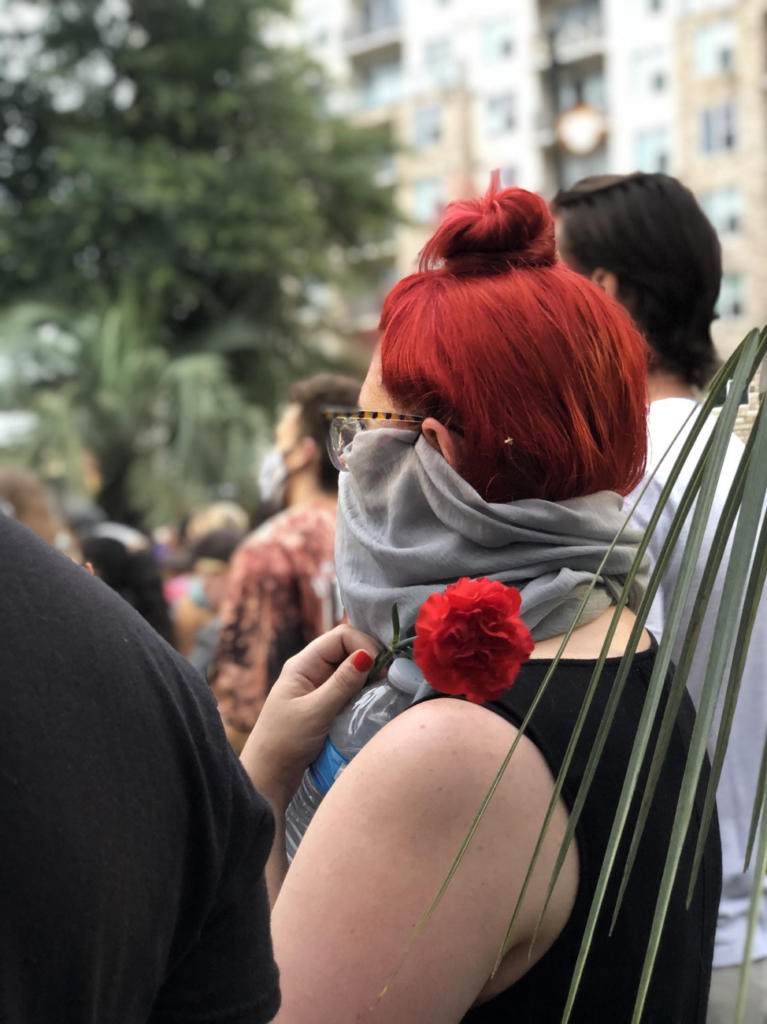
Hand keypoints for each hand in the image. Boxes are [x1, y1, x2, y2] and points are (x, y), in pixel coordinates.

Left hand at [241, 625, 379, 810]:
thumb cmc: (285, 743)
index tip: (382, 669)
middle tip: (388, 680)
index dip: (364, 645)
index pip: (341, 636)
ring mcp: (319, 686)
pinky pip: (350, 687)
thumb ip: (342, 684)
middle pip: (348, 648)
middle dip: (370, 658)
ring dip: (368, 676)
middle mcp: (312, 669)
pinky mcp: (326, 703)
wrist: (268, 777)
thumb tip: (368, 655)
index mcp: (303, 664)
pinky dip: (363, 690)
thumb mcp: (315, 712)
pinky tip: (372, 701)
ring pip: (352, 668)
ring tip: (383, 691)